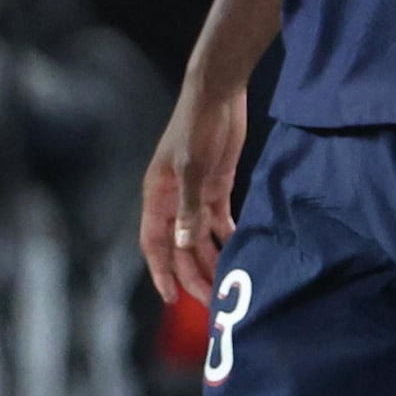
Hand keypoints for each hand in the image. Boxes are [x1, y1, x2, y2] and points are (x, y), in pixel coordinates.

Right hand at [138, 72, 250, 303]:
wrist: (218, 94)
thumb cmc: (197, 127)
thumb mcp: (192, 167)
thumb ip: (190, 208)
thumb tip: (185, 245)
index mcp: (157, 197)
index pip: (154, 244)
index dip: (161, 272)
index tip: (172, 299)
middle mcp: (173, 201)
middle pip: (180, 247)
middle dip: (192, 274)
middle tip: (212, 301)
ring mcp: (195, 195)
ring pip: (200, 238)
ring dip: (211, 260)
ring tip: (227, 285)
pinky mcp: (217, 187)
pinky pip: (219, 222)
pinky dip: (228, 238)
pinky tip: (240, 254)